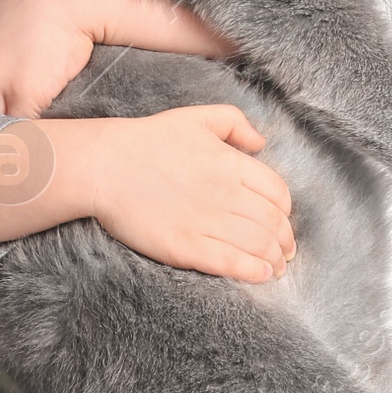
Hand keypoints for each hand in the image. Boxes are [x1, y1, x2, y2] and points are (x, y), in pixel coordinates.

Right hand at [84, 106, 295, 282]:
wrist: (105, 166)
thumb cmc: (148, 140)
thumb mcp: (196, 117)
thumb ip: (235, 122)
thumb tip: (261, 143)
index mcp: (231, 163)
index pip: (277, 193)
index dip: (286, 212)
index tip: (283, 222)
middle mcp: (225, 193)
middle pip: (272, 223)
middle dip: (285, 242)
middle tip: (285, 253)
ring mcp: (206, 221)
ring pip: (258, 246)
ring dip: (274, 260)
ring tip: (275, 269)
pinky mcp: (186, 247)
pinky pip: (231, 263)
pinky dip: (253, 271)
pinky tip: (260, 275)